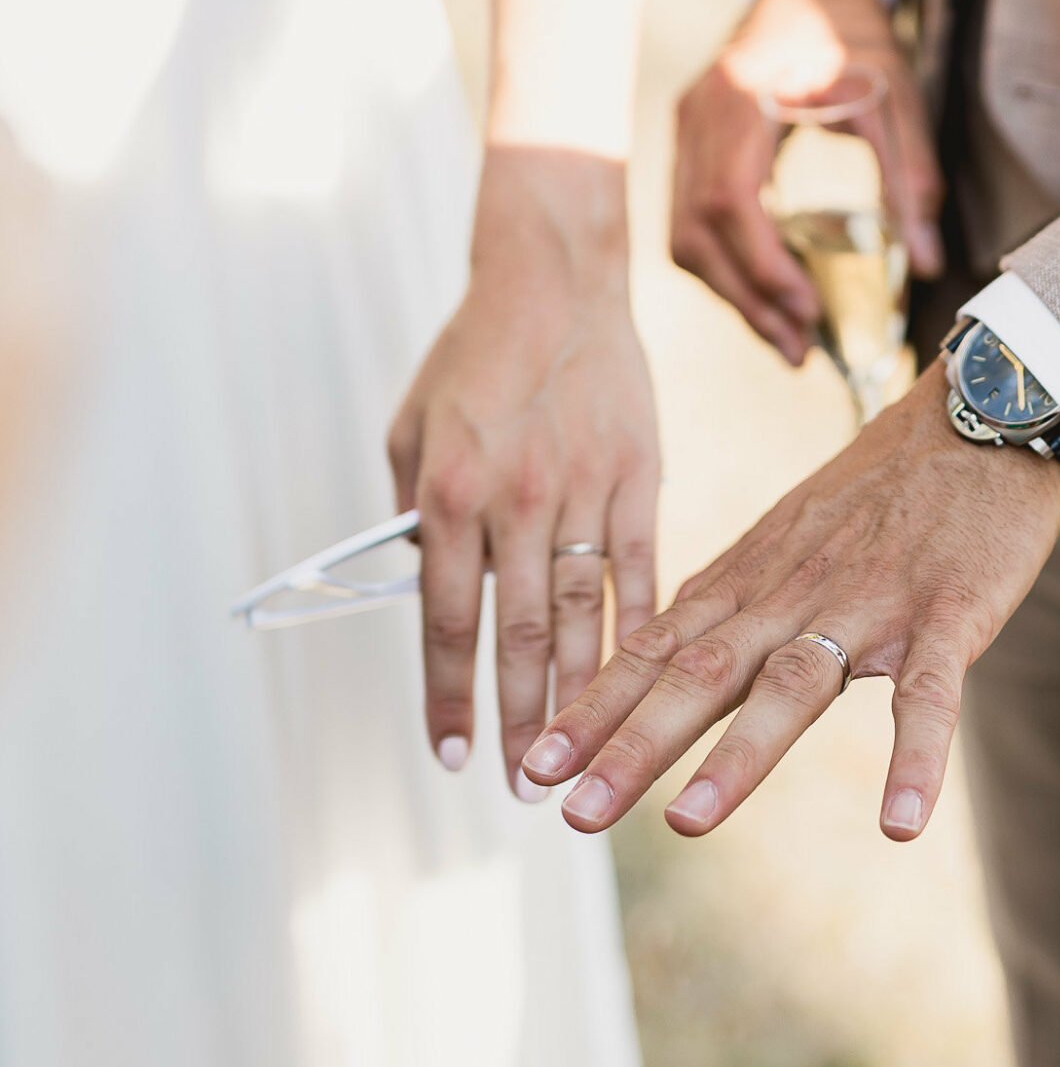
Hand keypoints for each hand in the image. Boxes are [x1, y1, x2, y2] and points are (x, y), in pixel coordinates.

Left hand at [388, 146, 658, 793]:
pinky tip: (637, 684)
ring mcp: (586, 489)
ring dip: (577, 696)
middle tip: (521, 787)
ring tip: (575, 757)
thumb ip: (413, 514)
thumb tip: (425, 592)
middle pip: (519, 636)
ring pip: (585, 616)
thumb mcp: (411, 427)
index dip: (447, 696)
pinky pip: (640, 571)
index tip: (448, 754)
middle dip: (516, 720)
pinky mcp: (640, 476)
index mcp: (451, 490)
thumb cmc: (473, 353)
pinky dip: (638, 633)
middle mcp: (518, 499)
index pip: (447, 621)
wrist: (554, 279)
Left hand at [519, 362, 1059, 838]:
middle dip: (631, 744)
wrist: (980, 415)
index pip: (656, 651)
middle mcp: (795, 593)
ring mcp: (871, 603)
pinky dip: (917, 760)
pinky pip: (930, 696)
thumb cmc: (881, 489)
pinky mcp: (950, 613)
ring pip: (794, 684)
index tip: (533, 765)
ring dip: (738, 757)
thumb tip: (650, 656)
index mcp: (752, 580)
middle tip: (571, 811)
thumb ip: (727, 602)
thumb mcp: (784, 537)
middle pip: (701, 673)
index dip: (593, 709)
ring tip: (684, 824)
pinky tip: (901, 825)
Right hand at [671, 0, 944, 365]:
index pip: (729, 199)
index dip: (760, 265)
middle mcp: (696, 115)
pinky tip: (765, 292)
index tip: (803, 311)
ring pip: (683, 234)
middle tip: (796, 350)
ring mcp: (683, 130)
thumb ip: (910, 176)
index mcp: (740, 96)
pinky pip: (690, 220)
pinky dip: (724, 265)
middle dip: (745, 298)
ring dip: (730, 293)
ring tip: (785, 335)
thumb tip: (924, 262)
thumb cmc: (853, 34)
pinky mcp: (689, 145)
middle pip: (695, 230)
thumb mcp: (894, 96)